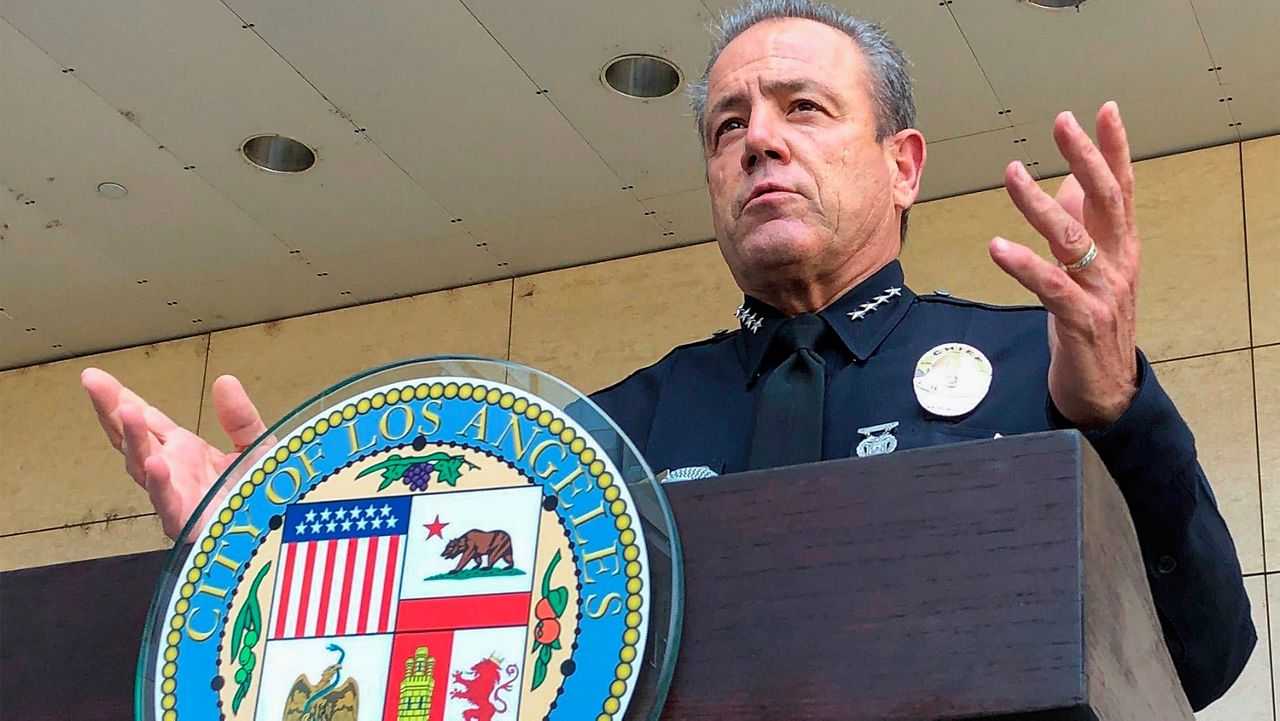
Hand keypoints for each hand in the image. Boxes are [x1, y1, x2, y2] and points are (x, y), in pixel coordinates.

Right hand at [81, 368, 268, 540]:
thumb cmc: (265, 494)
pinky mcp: (187, 523)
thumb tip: (225, 380)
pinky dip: (160, 483)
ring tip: (126, 411)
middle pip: (133, 438)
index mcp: (184, 451)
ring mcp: (175, 496)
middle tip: (92, 381)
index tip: (96, 377)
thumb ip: (240, 417)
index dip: (122, 399)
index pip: (146, 421)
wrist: (283, 531)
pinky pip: (168, 502)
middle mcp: (173, 471)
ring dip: (134, 439)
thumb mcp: (256, 445)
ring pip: (143, 466)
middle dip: (111, 410)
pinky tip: (156, 463)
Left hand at [989, 102, 1138, 428]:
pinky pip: (1050, 285)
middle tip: (1063, 122)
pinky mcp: (1080, 320)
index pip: (1121, 188)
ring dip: (1039, 203)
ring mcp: (1102, 292)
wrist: (1105, 390)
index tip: (1105, 109)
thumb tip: (1071, 182)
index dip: (1115, 148)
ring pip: (1072, 238)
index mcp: (1120, 247)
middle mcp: (1117, 263)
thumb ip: (1084, 225)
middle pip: (1105, 200)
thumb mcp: (1090, 270)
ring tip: (1012, 173)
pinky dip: (1023, 263)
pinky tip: (997, 246)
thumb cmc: (1091, 323)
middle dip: (1086, 157)